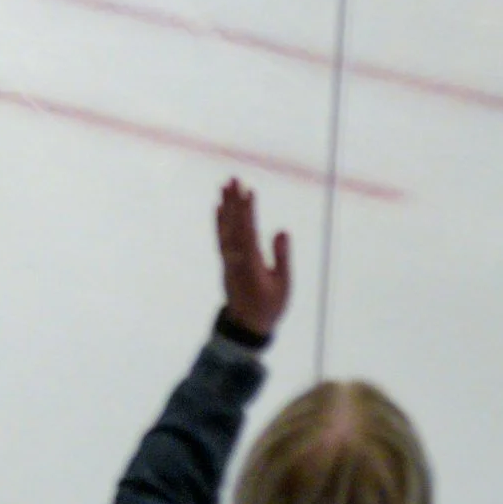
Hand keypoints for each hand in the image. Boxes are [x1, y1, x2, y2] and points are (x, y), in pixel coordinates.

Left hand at [215, 178, 291, 338]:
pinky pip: (220, 237)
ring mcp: (228, 259)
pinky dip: (218, 221)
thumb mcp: (283, 286)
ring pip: (225, 227)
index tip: (249, 191)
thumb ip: (282, 258)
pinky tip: (219, 207)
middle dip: (233, 200)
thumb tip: (282, 230)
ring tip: (225, 185)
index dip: (248, 210)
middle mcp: (236, 257)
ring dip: (225, 206)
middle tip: (233, 178)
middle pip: (233, 224)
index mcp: (251, 263)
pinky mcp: (225, 261)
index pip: (248, 231)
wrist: (246, 325)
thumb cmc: (270, 306)